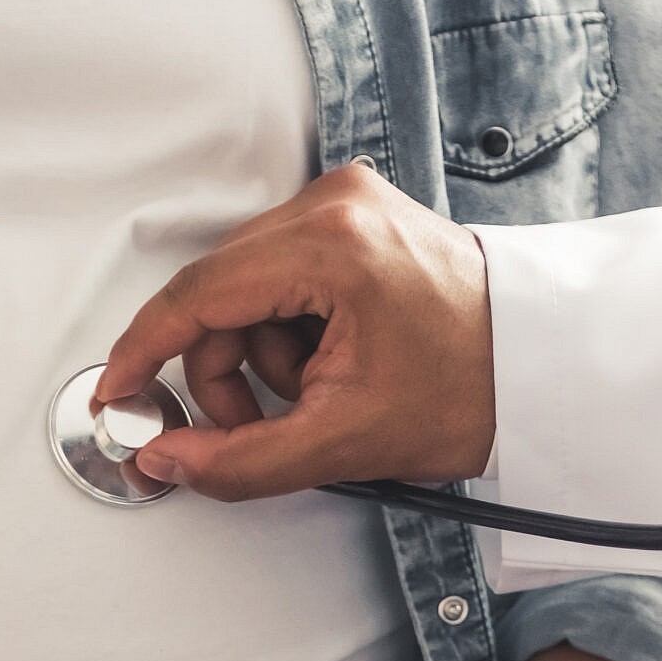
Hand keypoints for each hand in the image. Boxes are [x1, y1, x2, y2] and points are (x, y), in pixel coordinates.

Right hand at [95, 164, 496, 499]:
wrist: (545, 367)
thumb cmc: (474, 390)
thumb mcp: (346, 442)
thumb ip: (239, 459)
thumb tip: (166, 459)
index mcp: (332, 244)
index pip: (198, 295)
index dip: (143, 353)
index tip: (117, 394)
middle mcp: (334, 203)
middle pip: (218, 292)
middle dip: (228, 370)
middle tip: (265, 423)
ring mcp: (346, 201)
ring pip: (245, 289)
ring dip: (263, 354)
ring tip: (322, 391)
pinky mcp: (355, 214)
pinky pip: (280, 276)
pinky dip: (289, 329)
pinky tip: (333, 359)